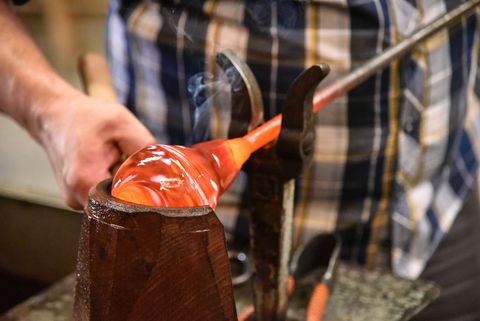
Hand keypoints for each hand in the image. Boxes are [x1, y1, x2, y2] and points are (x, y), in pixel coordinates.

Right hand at [36, 92, 155, 209]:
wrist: (54, 114)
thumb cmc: (86, 116)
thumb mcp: (121, 122)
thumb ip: (144, 147)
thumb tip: (163, 169)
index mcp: (86, 182)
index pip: (124, 207)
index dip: (143, 196)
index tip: (152, 181)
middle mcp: (77, 198)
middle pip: (120, 205)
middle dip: (134, 187)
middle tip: (133, 162)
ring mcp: (75, 199)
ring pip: (112, 200)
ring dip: (122, 183)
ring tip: (117, 158)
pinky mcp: (78, 195)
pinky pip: (104, 194)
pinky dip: (112, 181)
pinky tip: (110, 163)